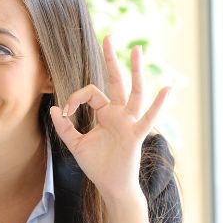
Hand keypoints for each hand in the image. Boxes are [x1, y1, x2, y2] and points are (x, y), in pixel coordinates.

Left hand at [49, 37, 168, 222]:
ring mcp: (129, 122)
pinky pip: (148, 118)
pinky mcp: (136, 134)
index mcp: (105, 113)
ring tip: (137, 50)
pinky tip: (167, 89)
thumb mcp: (76, 144)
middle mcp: (119, 114)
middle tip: (109, 37)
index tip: (66, 110)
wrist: (111, 185)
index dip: (76, 97)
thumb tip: (55, 109)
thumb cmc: (97, 165)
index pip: (91, 93)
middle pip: (116, 81)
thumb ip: (64, 127)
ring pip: (134, 92)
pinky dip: (159, 104)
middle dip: (112, 60)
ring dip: (136, 71)